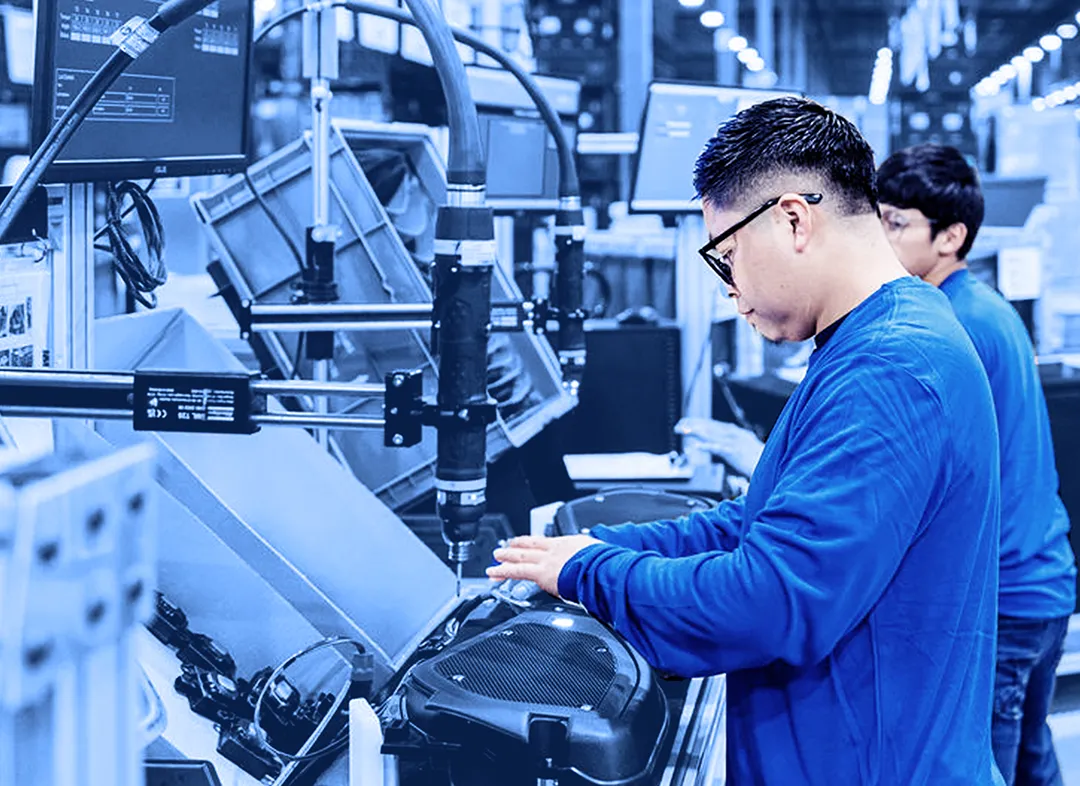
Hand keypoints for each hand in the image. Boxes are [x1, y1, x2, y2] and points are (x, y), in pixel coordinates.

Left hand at [487, 535, 601, 596]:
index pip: (548, 542)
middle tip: (506, 546)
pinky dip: (504, 571)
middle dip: (517, 546)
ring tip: (496, 557)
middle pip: (531, 545)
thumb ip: (592, 562)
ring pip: (521, 556)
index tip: (526, 542)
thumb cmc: (606, 566)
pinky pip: (517, 571)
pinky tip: (494, 573)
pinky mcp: (541, 574)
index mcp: (571, 544)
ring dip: (507, 556)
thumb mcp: (600, 557)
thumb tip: (598, 567)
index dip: (534, 542)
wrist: (603, 569)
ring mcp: (547, 560)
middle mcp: (556, 549)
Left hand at [676, 416, 764, 477]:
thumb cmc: (760, 461)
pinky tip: (694, 446)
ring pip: (711, 434)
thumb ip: (728, 446)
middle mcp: (735, 434)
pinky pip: (717, 448)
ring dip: (696, 432)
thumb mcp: (743, 450)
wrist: (775, 466)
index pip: (714, 425)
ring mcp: (735, 442)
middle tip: (679, 425)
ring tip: (682, 430)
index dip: (699, 423)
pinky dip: (706, 446)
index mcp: (736, 433)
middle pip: (710, 427)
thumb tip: (715, 445)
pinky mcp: (736, 452)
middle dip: (694, 425)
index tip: (686, 423)